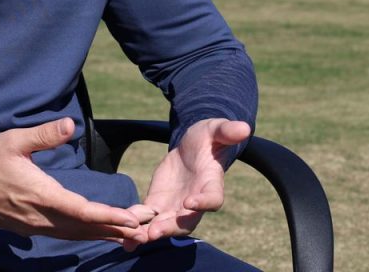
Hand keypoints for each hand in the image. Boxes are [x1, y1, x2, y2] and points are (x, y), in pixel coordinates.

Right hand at [0, 117, 149, 243]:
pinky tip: (98, 234)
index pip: (80, 210)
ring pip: (75, 234)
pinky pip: (64, 235)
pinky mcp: (30, 228)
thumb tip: (69, 125)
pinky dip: (84, 235)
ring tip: (129, 234)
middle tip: (144, 227)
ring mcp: (34, 226)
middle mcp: (40, 216)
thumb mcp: (13, 140)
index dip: (108, 215)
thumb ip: (43, 135)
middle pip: (84, 227)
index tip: (131, 218)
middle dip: (115, 228)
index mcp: (39, 194)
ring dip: (102, 234)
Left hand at [128, 118, 251, 248]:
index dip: (203, 203)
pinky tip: (123, 235)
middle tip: (154, 232)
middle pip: (186, 221)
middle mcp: (195, 202)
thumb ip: (228, 131)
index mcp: (212, 185)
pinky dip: (137, 225)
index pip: (212, 199)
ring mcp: (176, 206)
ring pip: (165, 225)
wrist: (191, 147)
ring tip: (134, 240)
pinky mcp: (158, 204)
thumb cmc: (207, 137)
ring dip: (150, 233)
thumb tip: (245, 128)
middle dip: (170, 227)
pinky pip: (148, 218)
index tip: (191, 203)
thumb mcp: (216, 129)